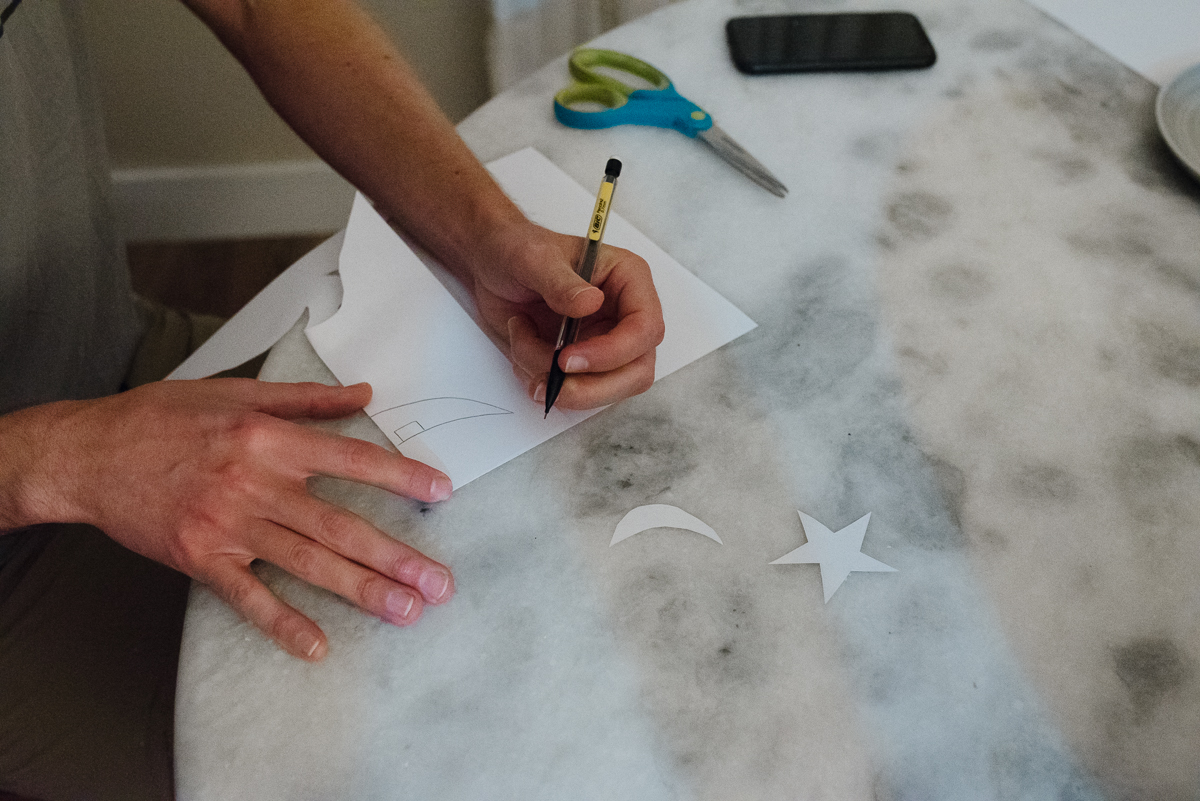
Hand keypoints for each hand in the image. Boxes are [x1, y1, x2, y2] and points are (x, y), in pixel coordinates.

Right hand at [1, 379, 453, 660]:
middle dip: (395, 556)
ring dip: (361, 590)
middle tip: (439, 582)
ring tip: (406, 611)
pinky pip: (248, 597)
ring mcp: (228, 526)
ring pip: (307, 563)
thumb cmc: (163, 417)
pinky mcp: (201, 559)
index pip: (350, 459)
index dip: (400, 476)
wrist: (89, 454)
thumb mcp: (235, 391)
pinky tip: (318, 647)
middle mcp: (254, 483)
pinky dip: (282, 623)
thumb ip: (305, 398)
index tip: (441, 492)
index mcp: (267, 438)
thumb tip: (364, 393)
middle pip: (339, 525)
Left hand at [466, 222, 664, 409]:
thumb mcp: (533, 258)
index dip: (612, 353)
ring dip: (558, 384)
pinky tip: (522, 348)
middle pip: (636, 372)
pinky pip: (572, 391)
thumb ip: (560, 282)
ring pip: (604, 390)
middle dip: (592, 388)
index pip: (645, 328)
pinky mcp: (582, 364)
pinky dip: (541, 381)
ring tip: (521, 344)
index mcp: (628, 280)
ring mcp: (605, 343)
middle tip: (551, 384)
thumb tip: (590, 303)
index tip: (567, 359)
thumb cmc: (517, 248)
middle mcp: (624, 316)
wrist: (490, 265)